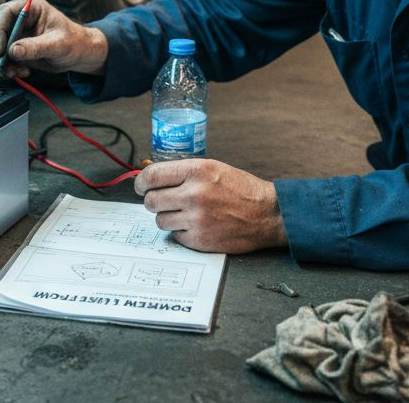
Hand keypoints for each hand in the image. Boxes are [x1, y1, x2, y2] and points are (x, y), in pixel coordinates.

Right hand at [0, 0, 108, 77]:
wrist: (79, 53)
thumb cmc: (74, 42)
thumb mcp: (57, 44)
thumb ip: (35, 47)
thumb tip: (13, 51)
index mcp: (30, 7)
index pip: (4, 13)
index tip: (0, 50)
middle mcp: (18, 17)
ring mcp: (14, 32)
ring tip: (13, 73)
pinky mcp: (13, 46)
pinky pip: (0, 56)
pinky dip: (4, 67)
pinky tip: (19, 73)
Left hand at [135, 159, 286, 253]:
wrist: (268, 214)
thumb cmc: (240, 189)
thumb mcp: (212, 168)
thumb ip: (181, 171)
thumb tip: (147, 173)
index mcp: (197, 171)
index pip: (151, 176)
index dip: (141, 182)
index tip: (141, 187)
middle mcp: (194, 194)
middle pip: (151, 201)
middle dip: (155, 201)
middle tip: (166, 201)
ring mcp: (196, 218)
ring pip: (160, 220)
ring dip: (168, 217)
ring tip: (184, 214)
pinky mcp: (200, 239)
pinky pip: (175, 236)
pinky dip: (182, 232)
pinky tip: (197, 225)